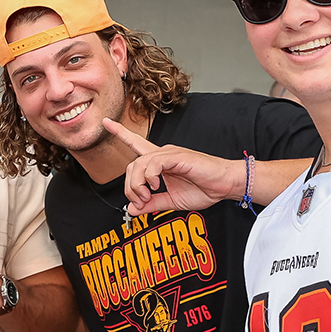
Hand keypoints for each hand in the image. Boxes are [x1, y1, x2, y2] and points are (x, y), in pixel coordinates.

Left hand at [104, 118, 242, 214]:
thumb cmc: (203, 190)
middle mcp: (162, 155)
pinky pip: (154, 163)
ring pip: (139, 164)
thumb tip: (132, 209)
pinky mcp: (178, 157)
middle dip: (129, 187)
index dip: (120, 133)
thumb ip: (151, 204)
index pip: (136, 144)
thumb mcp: (170, 202)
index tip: (106, 122)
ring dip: (137, 184)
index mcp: (159, 163)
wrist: (224, 186)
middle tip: (140, 201)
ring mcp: (170, 154)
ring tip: (147, 196)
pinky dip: (149, 176)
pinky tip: (155, 186)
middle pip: (132, 165)